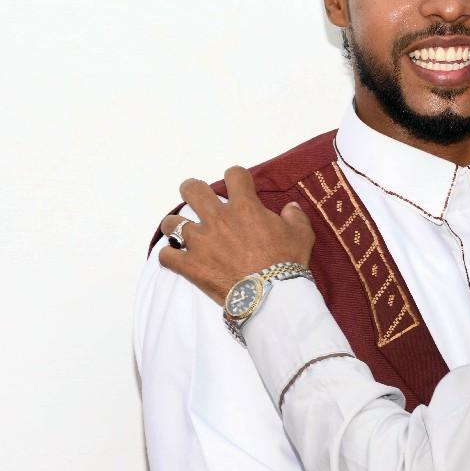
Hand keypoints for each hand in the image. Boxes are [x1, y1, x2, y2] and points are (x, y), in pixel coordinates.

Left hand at [159, 166, 314, 304]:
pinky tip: (177, 258)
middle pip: (192, 190)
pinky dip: (170, 256)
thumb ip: (295, 217)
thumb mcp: (302, 234)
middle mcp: (218, 219)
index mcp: (245, 206)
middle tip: (198, 197)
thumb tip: (291, 208)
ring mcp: (200, 242)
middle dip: (193, 190)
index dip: (236, 177)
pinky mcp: (190, 265)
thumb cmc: (287, 262)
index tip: (238, 185)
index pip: (234, 175)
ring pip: (172, 222)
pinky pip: (166, 256)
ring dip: (176, 225)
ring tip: (182, 231)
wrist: (271, 295)